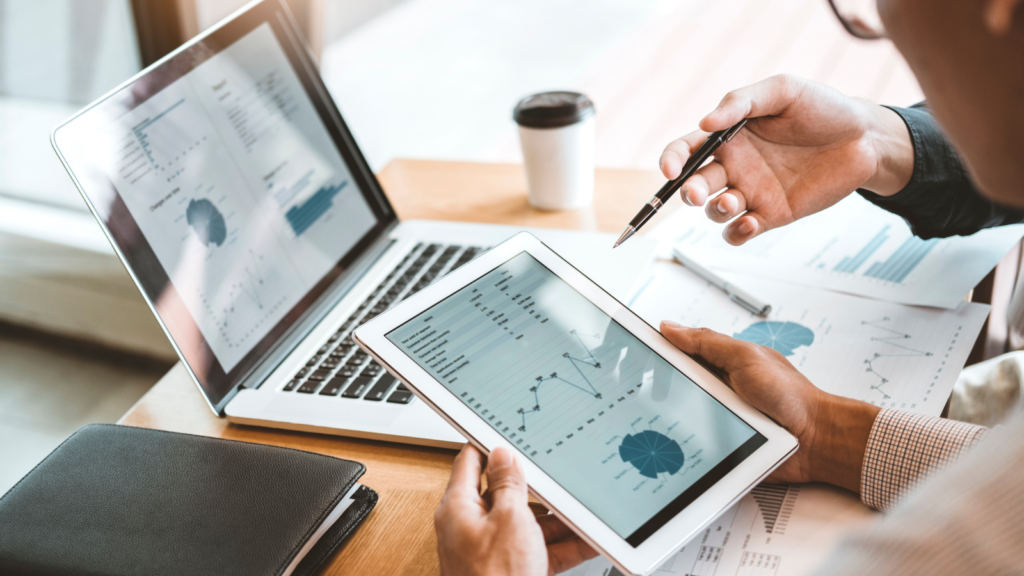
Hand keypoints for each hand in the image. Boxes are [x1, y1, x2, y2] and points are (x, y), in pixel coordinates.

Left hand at [435, 445, 597, 575]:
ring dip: (555, 519)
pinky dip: (560, 544)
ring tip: (583, 508)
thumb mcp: (510, 519)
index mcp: (458, 508)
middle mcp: (469, 527)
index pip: (469, 462)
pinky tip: (586, 540)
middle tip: (558, 474)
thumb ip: (509, 483)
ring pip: (525, 523)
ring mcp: (489, 551)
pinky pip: (536, 549)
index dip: (489, 445)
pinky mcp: (509, 571)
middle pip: (503, 494)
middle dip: (536, 487)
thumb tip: (503, 454)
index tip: (509, 434)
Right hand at [659, 75, 913, 244]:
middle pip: (694, 184)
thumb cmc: (824, 108)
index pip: (686, 150)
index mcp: (729, 136)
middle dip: (689, 192)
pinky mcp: (772, 215)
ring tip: (735, 202)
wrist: (865, 138)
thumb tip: (705, 122)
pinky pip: (739, 232)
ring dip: (716, 210)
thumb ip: (741, 101)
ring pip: (715, 211)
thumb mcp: (782, 90)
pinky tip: (751, 222)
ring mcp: (752, 192)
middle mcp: (735, 166)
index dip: (671, 160)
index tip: (671, 170)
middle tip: (697, 193)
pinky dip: (736, 233)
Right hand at [659, 321, 879, 491]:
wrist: (815, 440)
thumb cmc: (790, 395)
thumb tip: (670, 327)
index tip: (633, 352)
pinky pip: (693, 441)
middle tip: (642, 391)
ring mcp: (717, 415)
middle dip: (656, 388)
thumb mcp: (745, 358)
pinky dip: (684, 441)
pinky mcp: (720, 442)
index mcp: (719, 362)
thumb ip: (708, 342)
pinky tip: (672, 442)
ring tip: (654, 417)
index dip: (656, 352)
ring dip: (670, 417)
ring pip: (679, 415)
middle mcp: (716, 388)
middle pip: (673, 385)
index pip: (679, 352)